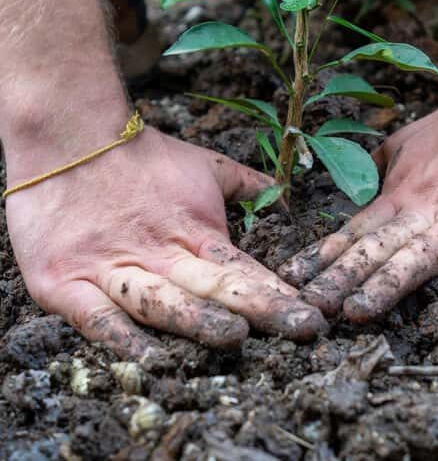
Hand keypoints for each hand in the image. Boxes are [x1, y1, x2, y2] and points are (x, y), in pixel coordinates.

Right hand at [6, 125, 326, 357]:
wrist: (66, 136)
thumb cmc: (138, 156)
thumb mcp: (199, 163)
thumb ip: (242, 184)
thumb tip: (283, 191)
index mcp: (192, 230)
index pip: (241, 268)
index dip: (277, 293)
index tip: (313, 316)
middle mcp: (156, 253)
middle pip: (213, 287)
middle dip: (260, 310)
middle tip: (302, 330)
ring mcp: (111, 269)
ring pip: (160, 302)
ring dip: (197, 321)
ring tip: (234, 338)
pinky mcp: (65, 282)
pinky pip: (97, 316)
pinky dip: (122, 337)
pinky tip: (149, 359)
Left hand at [278, 58, 437, 319]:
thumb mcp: (410, 142)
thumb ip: (381, 168)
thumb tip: (354, 188)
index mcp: (404, 197)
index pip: (355, 233)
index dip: (323, 258)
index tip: (290, 280)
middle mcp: (429, 211)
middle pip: (379, 250)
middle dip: (342, 280)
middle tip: (311, 307)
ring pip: (423, 256)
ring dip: (389, 285)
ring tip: (358, 312)